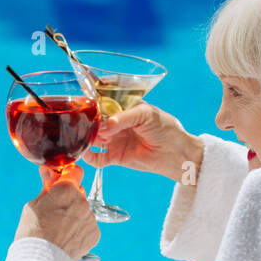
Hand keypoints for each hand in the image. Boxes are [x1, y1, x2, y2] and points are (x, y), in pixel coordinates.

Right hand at [15, 164, 98, 260]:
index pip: (75, 171)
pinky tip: (67, 237)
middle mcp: (83, 202)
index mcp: (67, 190)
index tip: (59, 181)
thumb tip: (49, 171)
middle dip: (69, 197)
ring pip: (84, 210)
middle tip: (54, 211)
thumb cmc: (32, 232)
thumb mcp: (34, 205)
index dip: (66, 175)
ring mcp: (91, 219)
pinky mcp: (95, 234)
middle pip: (78, 192)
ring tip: (59, 229)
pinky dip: (80, 229)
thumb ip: (46, 187)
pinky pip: (88, 225)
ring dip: (75, 214)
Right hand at [83, 103, 203, 182]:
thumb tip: (104, 127)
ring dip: (87, 137)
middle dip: (87, 121)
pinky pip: (97, 158)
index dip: (92, 102)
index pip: (101, 102)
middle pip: (94, 121)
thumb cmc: (165, 128)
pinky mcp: (114, 157)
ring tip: (88, 136)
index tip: (84, 102)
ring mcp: (113, 140)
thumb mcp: (145, 114)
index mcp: (122, 107)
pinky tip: (85, 152)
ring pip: (92, 138)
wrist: (176, 153)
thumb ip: (124, 118)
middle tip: (86, 122)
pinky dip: (88, 156)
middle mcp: (115, 123)